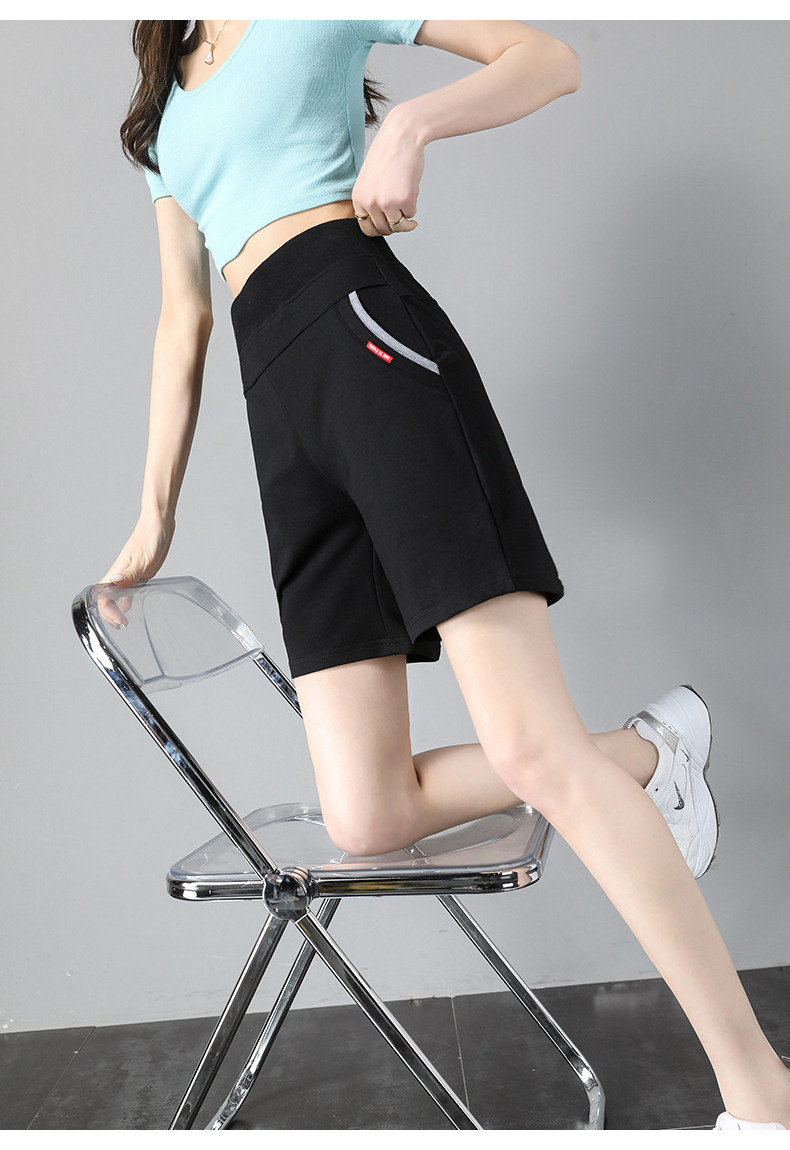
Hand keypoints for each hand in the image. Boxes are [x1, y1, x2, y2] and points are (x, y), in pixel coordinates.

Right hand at [97, 511, 175, 628]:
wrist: (160, 523)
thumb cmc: (150, 536)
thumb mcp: (143, 558)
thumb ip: (129, 573)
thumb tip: (114, 583)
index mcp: (118, 572)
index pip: (103, 597)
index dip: (107, 612)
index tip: (119, 622)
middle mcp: (121, 575)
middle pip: (107, 599)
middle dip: (110, 615)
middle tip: (122, 626)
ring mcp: (129, 575)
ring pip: (117, 596)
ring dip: (118, 610)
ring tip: (125, 623)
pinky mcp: (139, 573)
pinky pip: (130, 591)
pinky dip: (128, 601)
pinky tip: (133, 608)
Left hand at [352, 107, 424, 236]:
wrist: (401, 136)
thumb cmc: (388, 155)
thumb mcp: (370, 180)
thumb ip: (371, 200)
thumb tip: (383, 222)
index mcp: (359, 199)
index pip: (366, 229)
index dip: (379, 229)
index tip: (388, 224)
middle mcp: (370, 203)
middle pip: (384, 230)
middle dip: (394, 226)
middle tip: (402, 216)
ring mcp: (387, 202)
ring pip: (398, 226)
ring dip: (405, 219)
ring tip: (407, 202)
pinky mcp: (404, 199)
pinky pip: (411, 214)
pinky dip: (413, 205)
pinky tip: (411, 188)